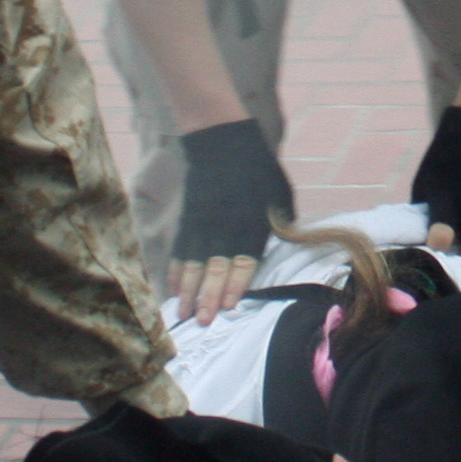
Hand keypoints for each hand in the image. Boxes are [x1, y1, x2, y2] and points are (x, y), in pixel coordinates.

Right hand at [173, 118, 290, 325]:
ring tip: (182, 312)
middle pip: (214, 267)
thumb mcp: (279, 194)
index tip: (227, 305)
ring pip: (192, 263)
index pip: (243, 260)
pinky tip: (171, 288)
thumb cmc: (258, 170)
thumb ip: (281, 223)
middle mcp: (224, 228)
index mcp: (250, 224)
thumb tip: (289, 244)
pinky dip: (175, 269)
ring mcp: (203, 224)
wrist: (223, 140)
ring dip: (187, 290)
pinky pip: (179, 249)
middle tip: (202, 322)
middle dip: (207, 296)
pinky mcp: (188, 220)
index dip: (235, 284)